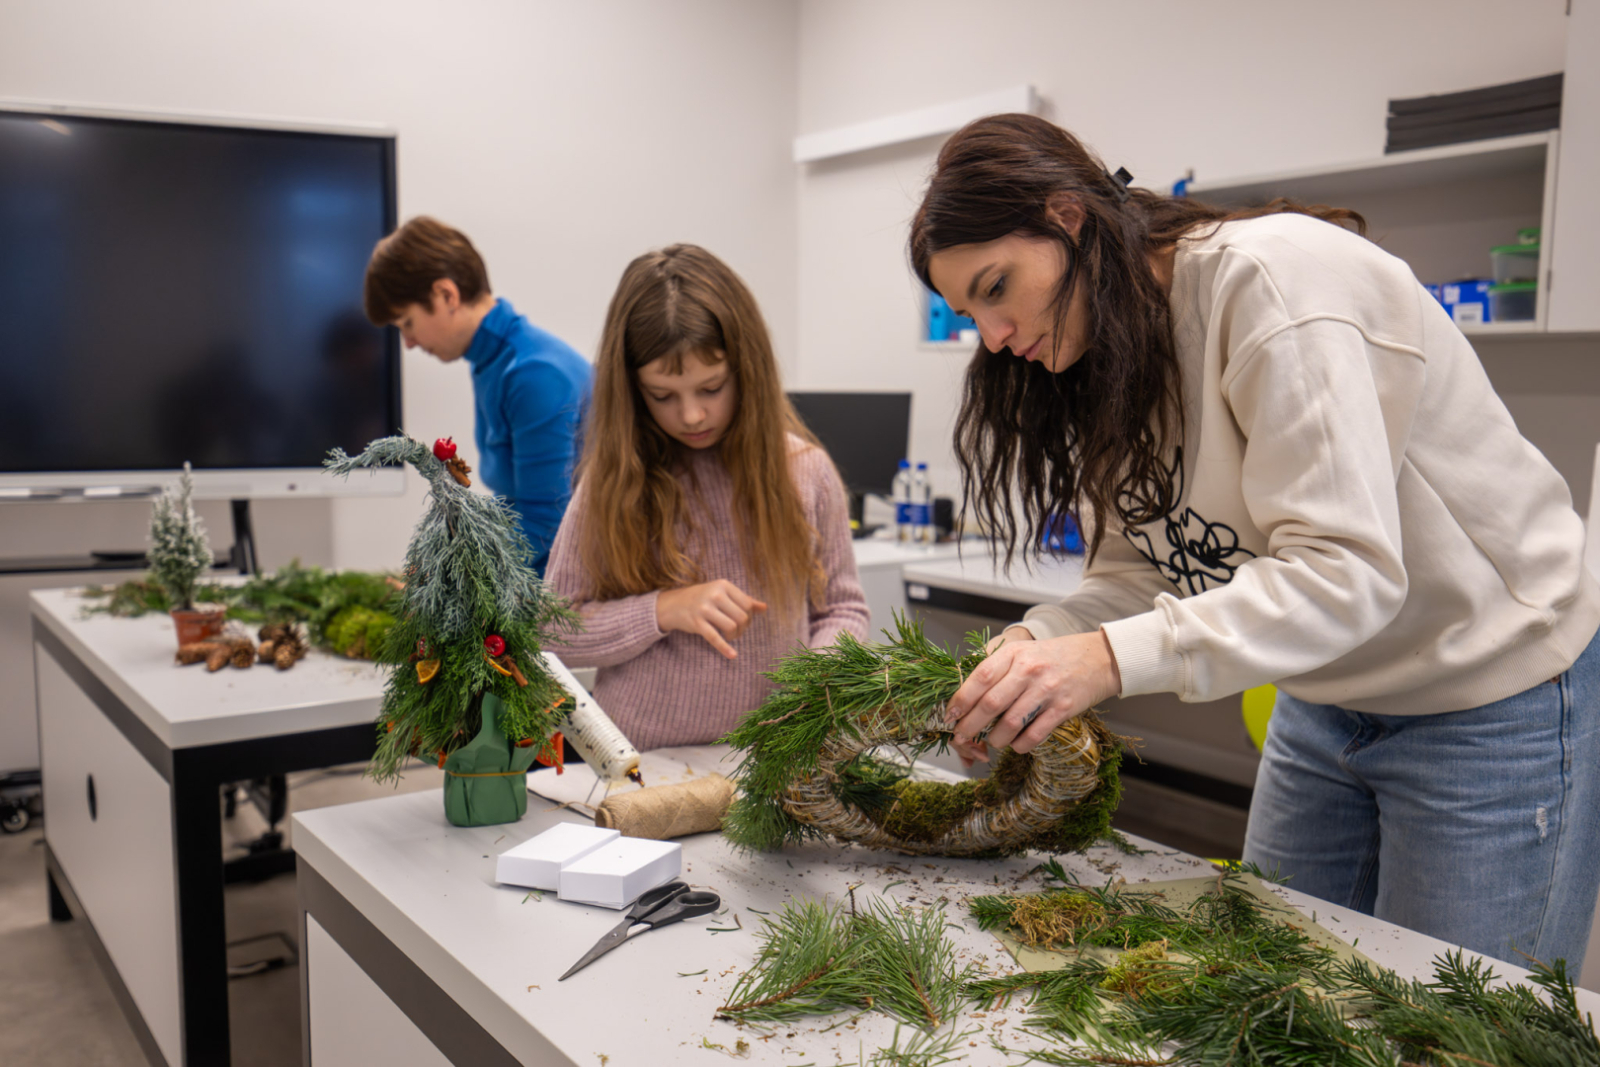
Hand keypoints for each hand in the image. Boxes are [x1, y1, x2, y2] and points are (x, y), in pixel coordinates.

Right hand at [656, 580, 767, 659]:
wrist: (673, 604)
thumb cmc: (703, 598)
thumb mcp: (722, 594)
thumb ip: (743, 600)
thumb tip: (764, 607)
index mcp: (723, 585)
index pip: (747, 604)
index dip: (750, 617)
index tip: (744, 622)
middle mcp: (715, 594)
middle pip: (741, 617)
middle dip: (743, 628)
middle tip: (737, 631)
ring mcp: (704, 608)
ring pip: (731, 627)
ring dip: (734, 636)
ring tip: (731, 636)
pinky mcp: (696, 623)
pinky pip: (715, 638)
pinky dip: (725, 648)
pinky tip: (732, 655)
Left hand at [944, 630, 1121, 762]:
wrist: (1099, 658)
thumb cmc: (1053, 657)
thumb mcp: (1023, 652)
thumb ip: (997, 669)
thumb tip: (965, 698)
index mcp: (1014, 654)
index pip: (979, 678)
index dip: (960, 700)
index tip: (949, 716)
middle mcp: (1029, 670)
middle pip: (990, 704)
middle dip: (970, 726)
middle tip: (962, 737)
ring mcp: (1047, 690)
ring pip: (1010, 723)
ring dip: (996, 739)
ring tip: (993, 742)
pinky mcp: (1063, 708)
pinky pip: (1034, 734)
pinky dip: (1020, 745)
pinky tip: (1016, 744)